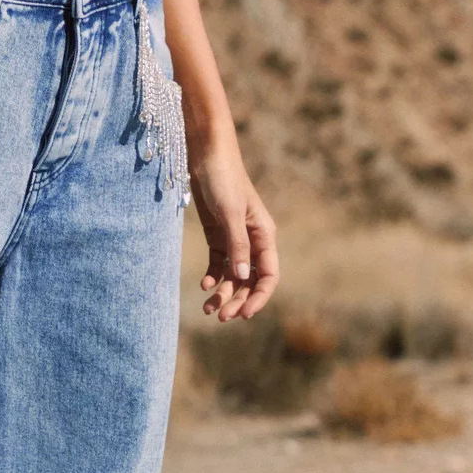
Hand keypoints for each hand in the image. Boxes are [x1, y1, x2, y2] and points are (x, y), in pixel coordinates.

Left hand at [190, 148, 278, 321]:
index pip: (269, 275)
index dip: (259, 297)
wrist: (205, 155)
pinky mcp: (217, 235)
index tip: (244, 314)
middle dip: (238, 300)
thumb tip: (244, 278)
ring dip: (223, 293)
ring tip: (208, 309)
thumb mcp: (230, 214)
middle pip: (250, 280)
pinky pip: (219, 264)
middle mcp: (253, 240)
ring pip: (234, 275)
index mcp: (264, 235)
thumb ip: (237, 246)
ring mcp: (235, 239)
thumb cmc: (223, 179)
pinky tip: (204, 287)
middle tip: (221, 317)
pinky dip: (213, 278)